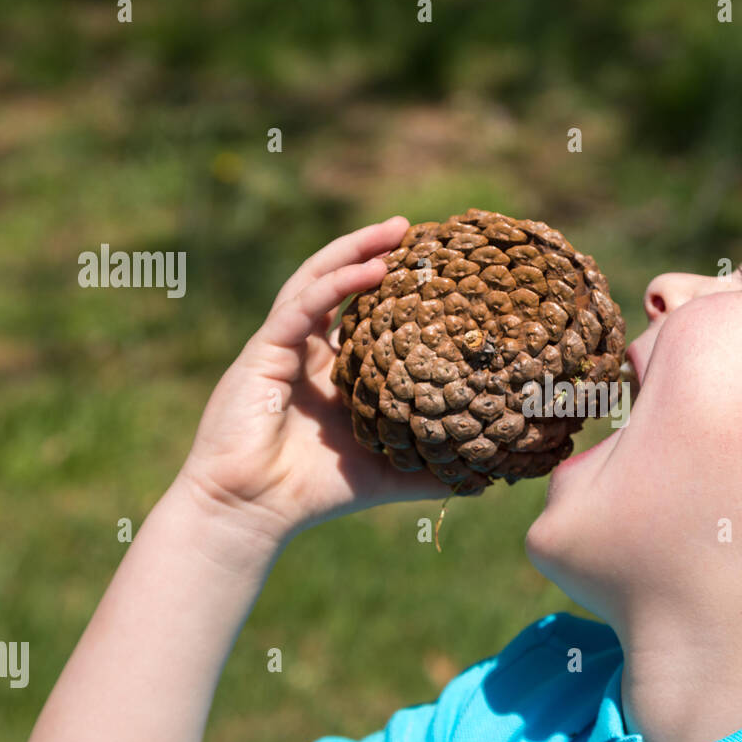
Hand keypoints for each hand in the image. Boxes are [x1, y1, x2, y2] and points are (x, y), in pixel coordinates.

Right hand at [176, 216, 449, 543]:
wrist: (252, 510)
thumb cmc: (315, 493)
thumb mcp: (388, 475)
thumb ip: (431, 470)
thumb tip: (488, 479)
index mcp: (333, 371)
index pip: (365, 314)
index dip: (394, 288)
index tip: (435, 270)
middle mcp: (307, 350)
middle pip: (340, 283)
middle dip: (375, 252)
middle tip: (415, 232)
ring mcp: (283, 346)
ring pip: (319, 280)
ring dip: (356, 252)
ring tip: (396, 232)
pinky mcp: (264, 351)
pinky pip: (303, 306)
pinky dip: (337, 284)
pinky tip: (371, 269)